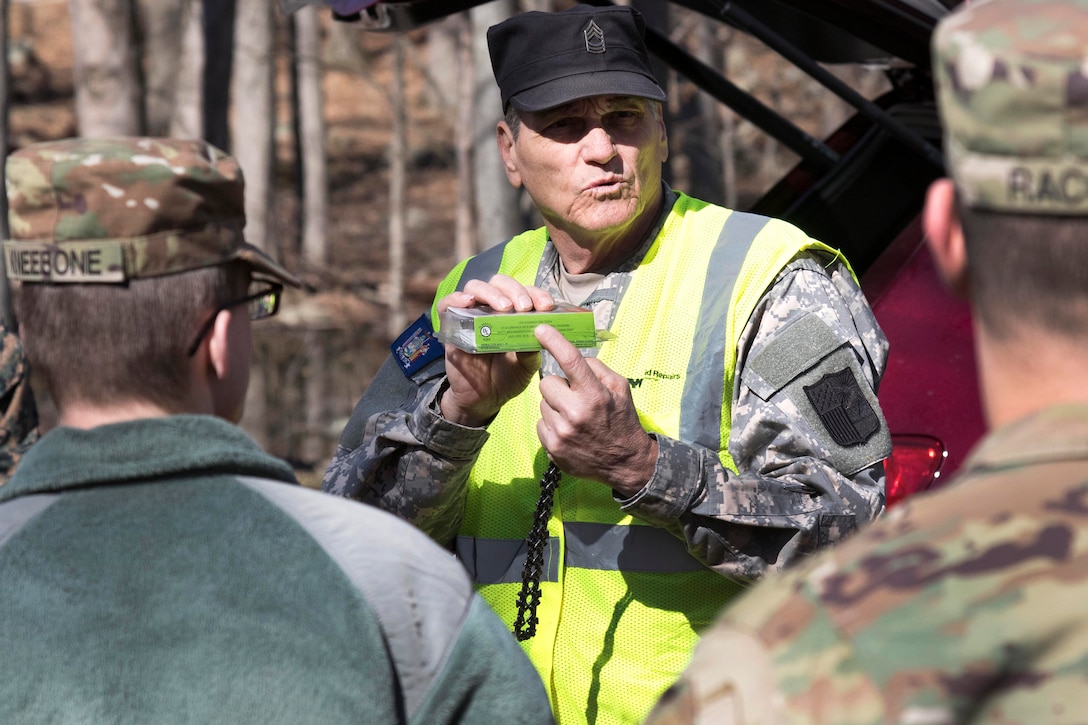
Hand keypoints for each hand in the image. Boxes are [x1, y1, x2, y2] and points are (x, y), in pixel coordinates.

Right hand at [437, 275, 554, 426]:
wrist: (484, 400)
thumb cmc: (507, 378)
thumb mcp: (526, 365)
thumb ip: (532, 349)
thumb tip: (538, 331)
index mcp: (513, 314)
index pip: (523, 291)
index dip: (535, 293)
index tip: (547, 306)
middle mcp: (491, 310)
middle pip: (499, 283)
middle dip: (515, 290)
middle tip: (525, 307)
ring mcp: (470, 316)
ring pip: (475, 287)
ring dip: (491, 293)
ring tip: (505, 307)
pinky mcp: (452, 327)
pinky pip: (447, 305)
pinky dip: (456, 298)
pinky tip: (469, 301)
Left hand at [534, 324, 657, 496]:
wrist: (625, 463)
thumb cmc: (622, 421)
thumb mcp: (621, 388)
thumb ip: (597, 369)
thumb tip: (574, 358)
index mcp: (594, 394)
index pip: (570, 360)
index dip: (553, 340)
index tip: (540, 329)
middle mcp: (575, 413)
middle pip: (547, 382)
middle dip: (558, 385)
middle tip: (573, 395)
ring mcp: (561, 432)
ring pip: (542, 403)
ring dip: (555, 406)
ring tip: (573, 417)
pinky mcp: (552, 448)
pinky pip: (540, 423)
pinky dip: (552, 424)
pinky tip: (568, 430)